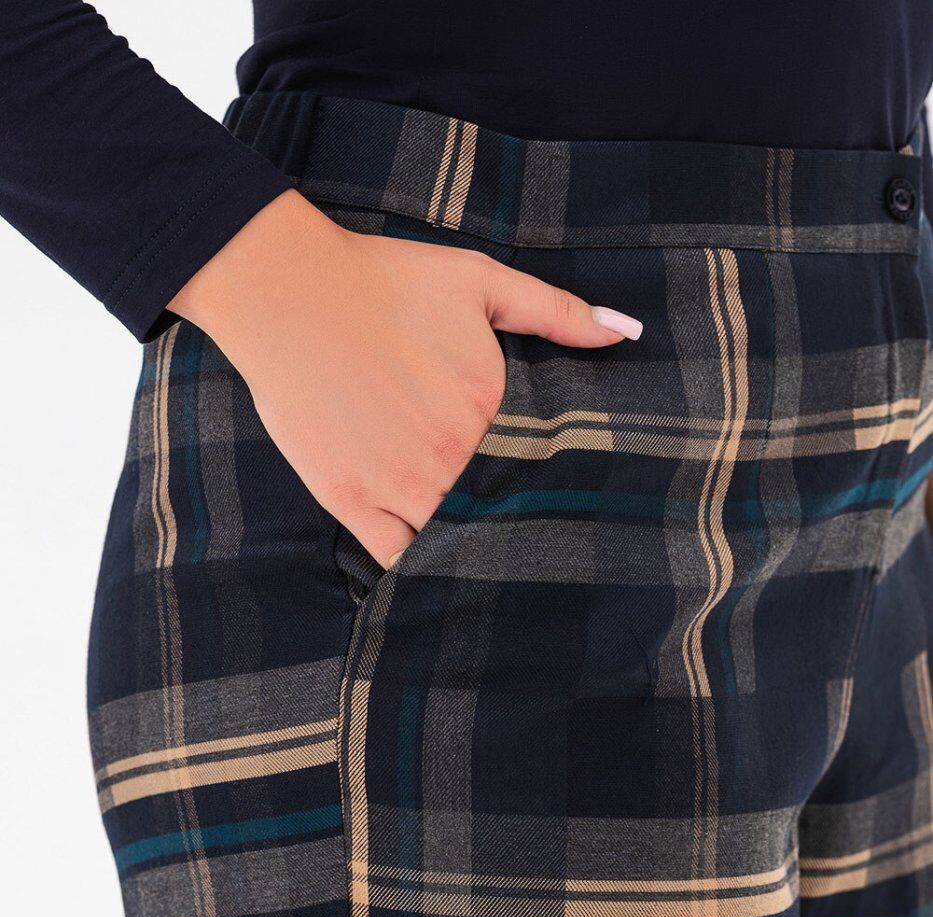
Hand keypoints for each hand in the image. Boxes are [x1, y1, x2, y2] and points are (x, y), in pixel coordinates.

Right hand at [169, 190, 642, 568]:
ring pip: (449, 543)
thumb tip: (624, 332)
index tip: (549, 498)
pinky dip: (412, 568)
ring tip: (477, 560)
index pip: (535, 473)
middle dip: (506, 526)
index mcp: (489, 411)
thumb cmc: (382, 281)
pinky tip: (425, 568)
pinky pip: (392, 558)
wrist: (288, 291)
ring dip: (463, 550)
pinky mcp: (350, 500)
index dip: (541, 490)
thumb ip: (554, 310)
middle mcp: (451, 458)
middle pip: (494, 514)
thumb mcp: (480, 281)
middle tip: (519, 539)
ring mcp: (398, 486)